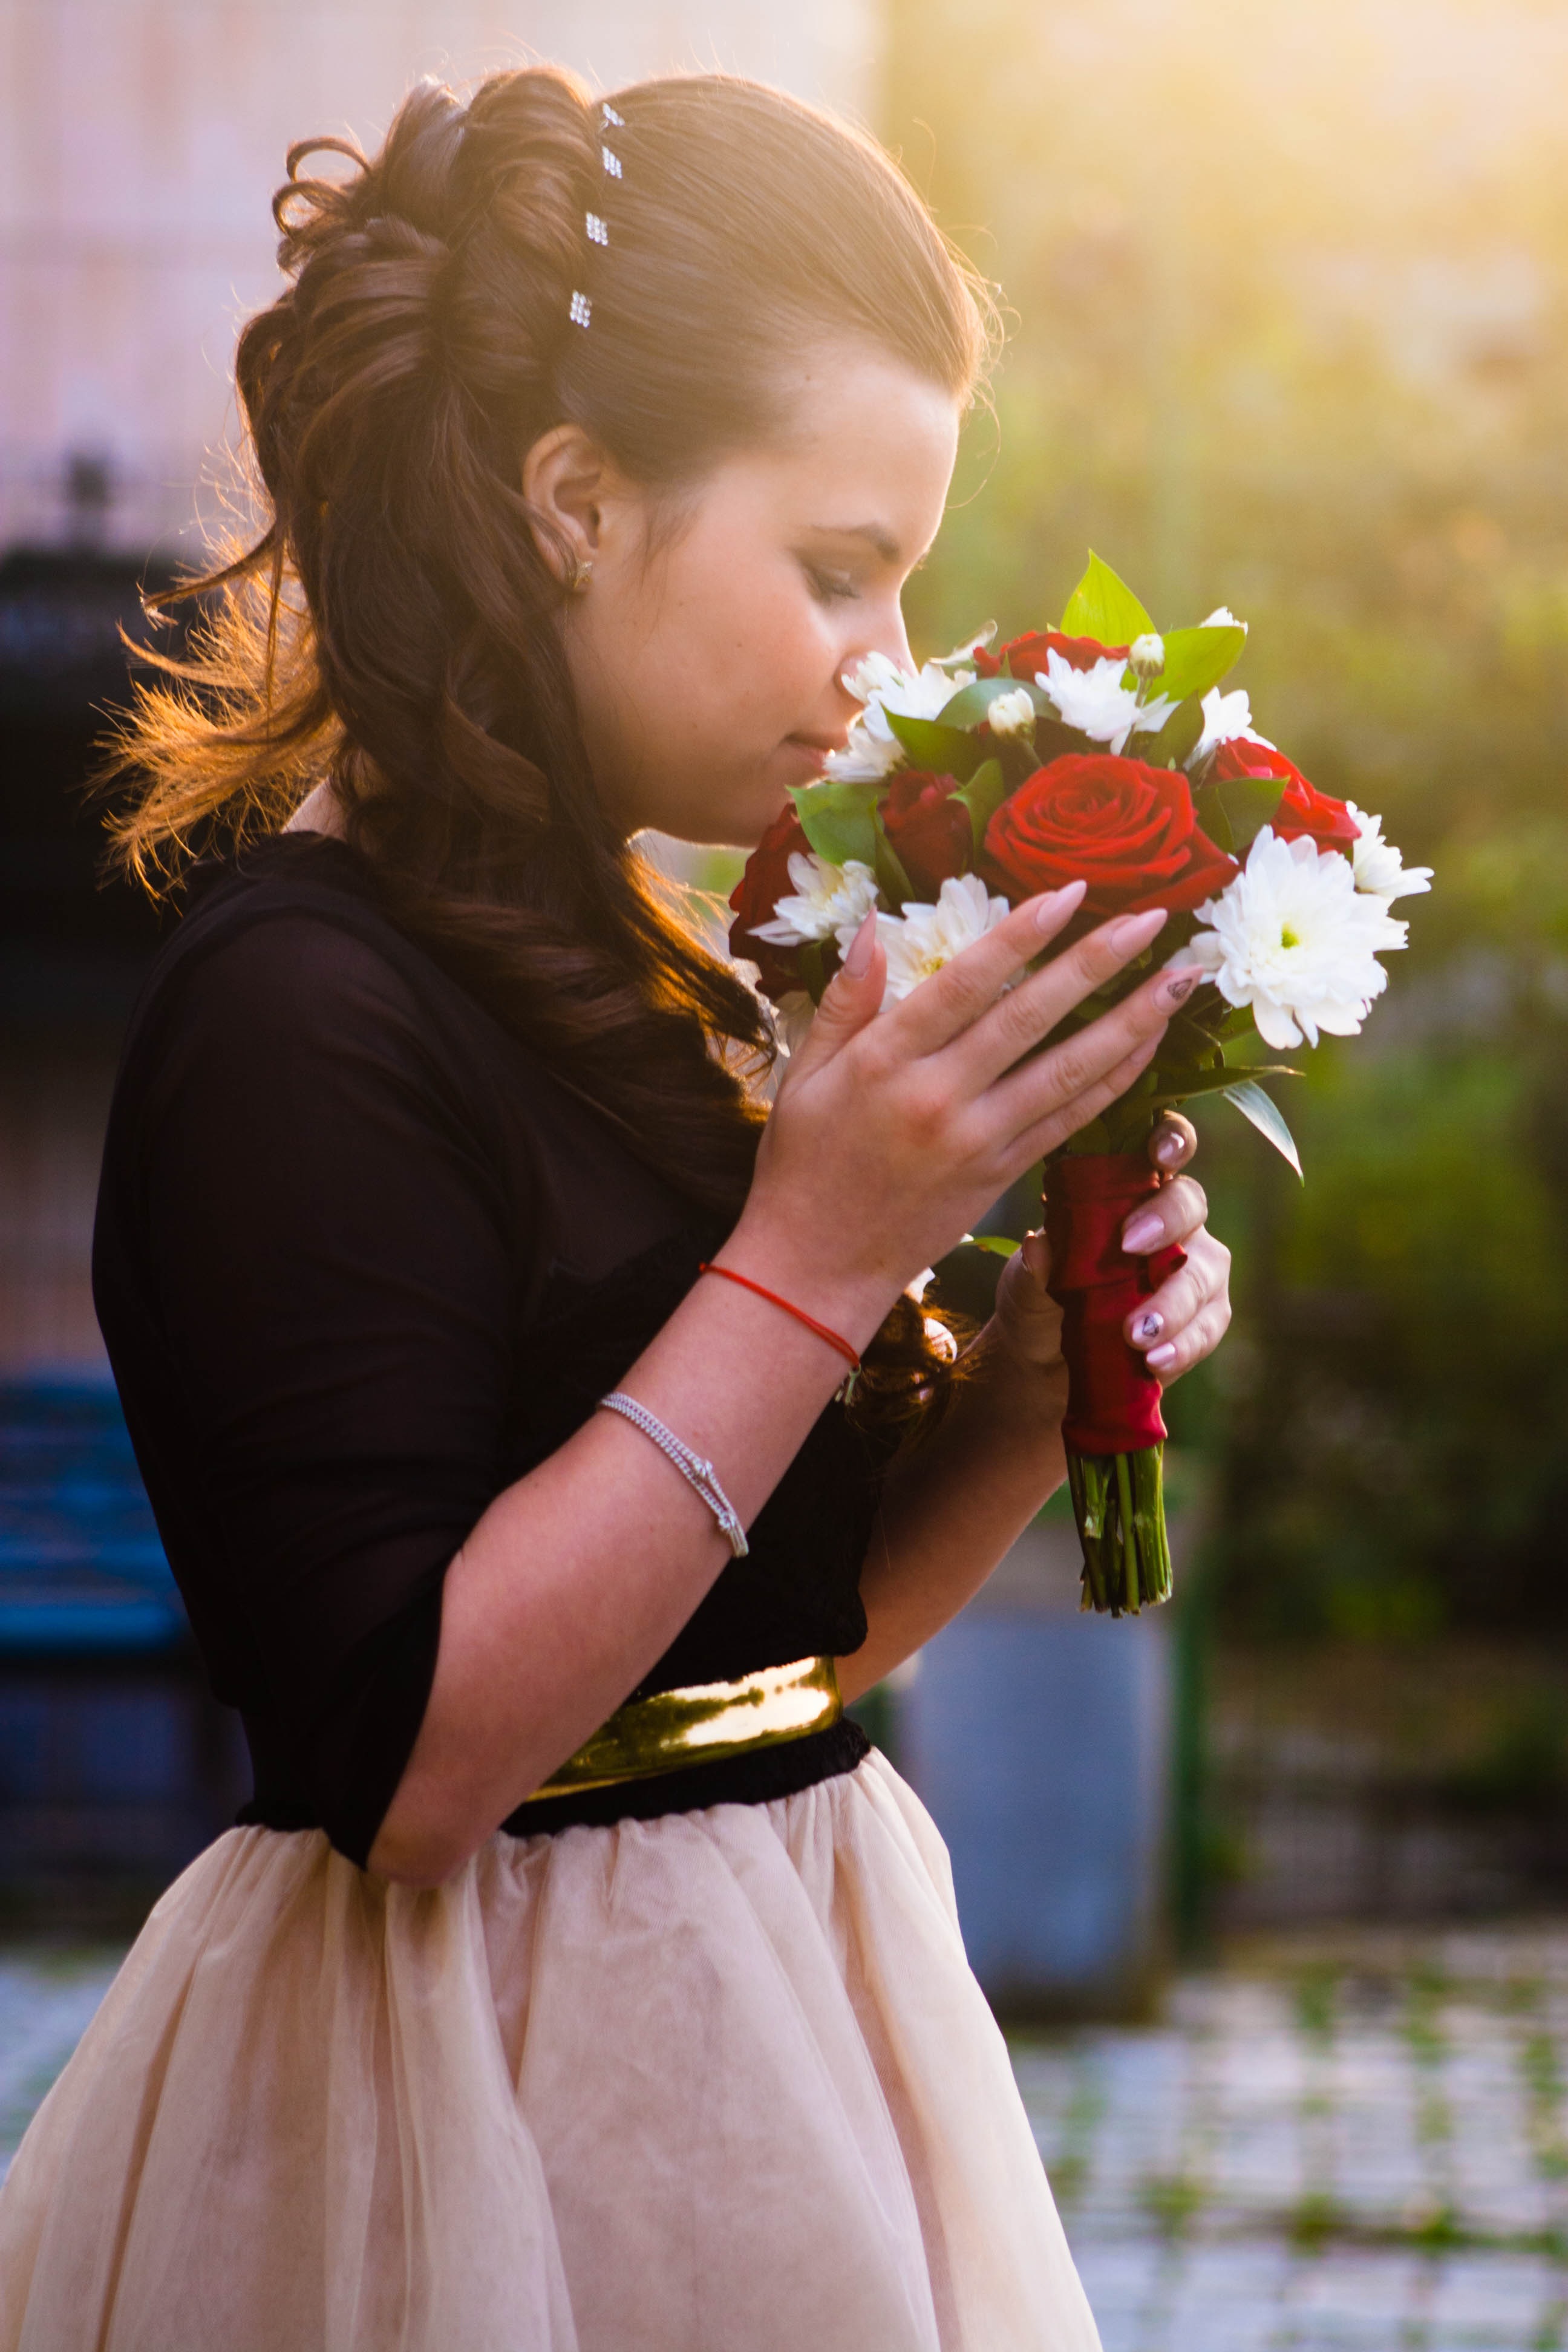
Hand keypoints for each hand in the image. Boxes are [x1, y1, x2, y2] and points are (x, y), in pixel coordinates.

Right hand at [733, 883, 1206, 1341]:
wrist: (816, 1268)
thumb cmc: (804, 1164)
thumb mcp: (807, 1074)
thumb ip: (845, 998)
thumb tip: (872, 921)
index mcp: (884, 1062)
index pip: (966, 983)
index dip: (1022, 933)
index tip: (1072, 889)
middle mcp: (938, 1098)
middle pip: (1032, 1018)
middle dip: (1098, 962)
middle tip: (1155, 917)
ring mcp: (978, 1140)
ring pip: (1069, 1070)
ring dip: (1133, 1021)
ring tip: (1181, 977)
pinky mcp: (1004, 1175)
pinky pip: (1072, 1119)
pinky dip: (1117, 1079)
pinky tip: (1151, 1042)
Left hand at [987, 1112, 1231, 1387]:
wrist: (1045, 1365)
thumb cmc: (1039, 1300)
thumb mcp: (1026, 1284)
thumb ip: (1036, 1265)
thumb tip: (1039, 1245)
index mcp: (1128, 1191)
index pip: (1162, 1147)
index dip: (1170, 1139)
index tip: (1158, 1153)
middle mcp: (1171, 1221)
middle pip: (1190, 1203)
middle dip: (1167, 1220)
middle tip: (1130, 1247)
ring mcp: (1195, 1269)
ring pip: (1205, 1271)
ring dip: (1173, 1303)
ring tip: (1135, 1334)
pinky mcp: (1203, 1319)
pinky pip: (1207, 1326)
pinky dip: (1183, 1344)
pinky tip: (1155, 1361)